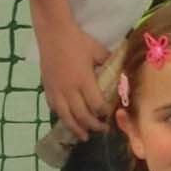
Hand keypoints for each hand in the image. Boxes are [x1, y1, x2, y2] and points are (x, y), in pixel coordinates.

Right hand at [38, 16, 111, 141]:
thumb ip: (110, 63)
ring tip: (85, 136)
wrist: (53, 33)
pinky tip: (68, 122)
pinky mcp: (48, 89)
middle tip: (102, 130)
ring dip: (77, 129)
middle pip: (82, 115)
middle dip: (94, 126)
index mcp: (84, 80)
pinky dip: (63, 118)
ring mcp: (57, 91)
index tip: (110, 115)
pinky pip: (55, 109)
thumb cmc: (77, 40)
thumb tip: (122, 71)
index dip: (104, 113)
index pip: (96, 105)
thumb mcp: (98, 50)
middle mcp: (70, 90)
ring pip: (67, 117)